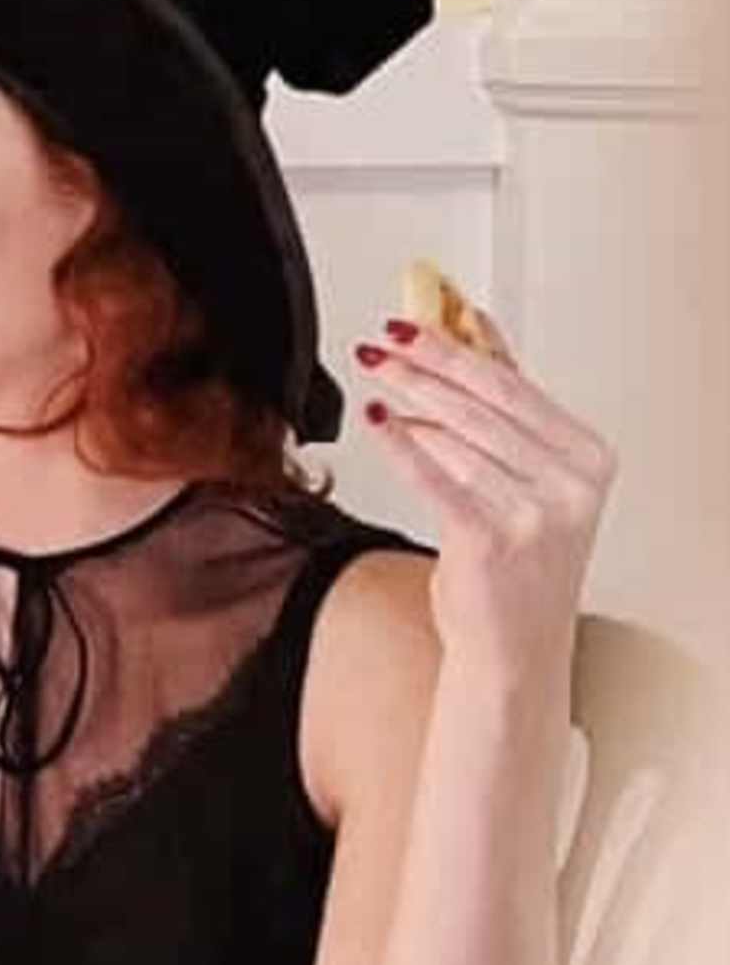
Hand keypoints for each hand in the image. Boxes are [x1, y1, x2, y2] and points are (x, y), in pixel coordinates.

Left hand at [352, 315, 613, 690]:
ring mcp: (536, 514)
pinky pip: (435, 479)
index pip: (512, 384)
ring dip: (407, 402)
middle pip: (481, 405)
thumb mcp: (529, 475)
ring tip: (375, 378)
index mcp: (589, 457)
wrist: (515, 643)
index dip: (455, 347)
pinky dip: (401, 445)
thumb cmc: (519, 558)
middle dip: (423, 367)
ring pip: (455, 438)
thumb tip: (475, 326)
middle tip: (379, 344)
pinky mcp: (492, 540)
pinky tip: (377, 421)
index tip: (415, 321)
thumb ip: (505, 403)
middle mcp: (571, 484)